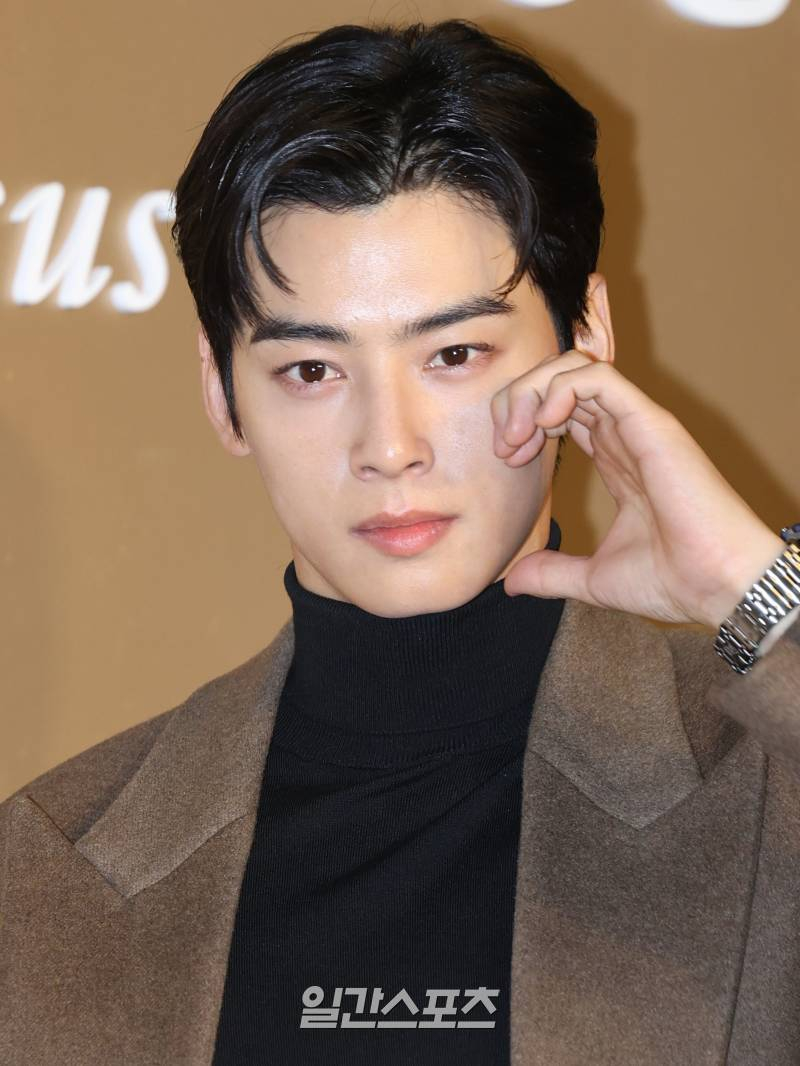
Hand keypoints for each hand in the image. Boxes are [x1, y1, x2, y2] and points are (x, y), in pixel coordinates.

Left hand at [491, 349, 784, 628]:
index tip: (509, 461)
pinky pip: (597, 376)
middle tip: (506, 445)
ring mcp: (636, 424)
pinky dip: (560, 389)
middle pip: (559, 381)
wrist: (717, 586)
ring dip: (533, 392)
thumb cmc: (673, 580)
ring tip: (519, 435)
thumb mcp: (593, 578)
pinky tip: (544, 425)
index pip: (559, 410)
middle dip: (518, 402)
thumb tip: (512, 583)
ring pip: (573, 368)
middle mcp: (622, 433)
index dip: (523, 423)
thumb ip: (551, 572)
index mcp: (613, 457)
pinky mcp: (649, 421)